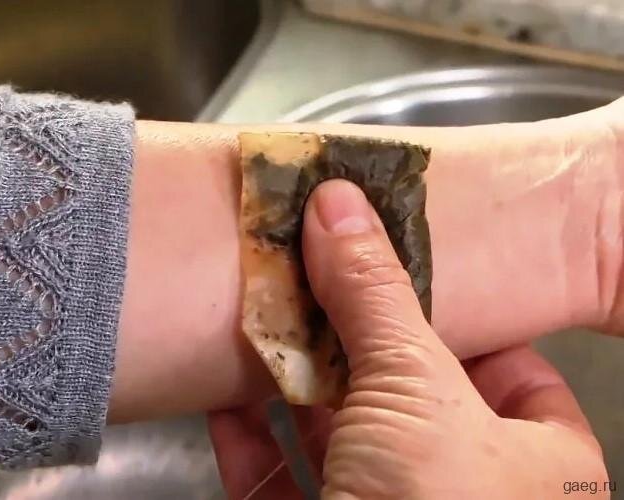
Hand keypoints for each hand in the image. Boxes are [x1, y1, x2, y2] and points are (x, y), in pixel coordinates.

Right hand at [210, 180, 607, 498]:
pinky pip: (281, 480)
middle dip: (345, 336)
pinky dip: (250, 437)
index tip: (392, 268)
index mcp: (534, 463)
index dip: (450, 312)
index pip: (506, 365)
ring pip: (334, 435)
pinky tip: (225, 397)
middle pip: (400, 391)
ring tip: (257, 320)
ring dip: (288, 379)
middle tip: (308, 277)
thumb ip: (376, 295)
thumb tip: (342, 205)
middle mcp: (462, 493)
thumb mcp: (416, 387)